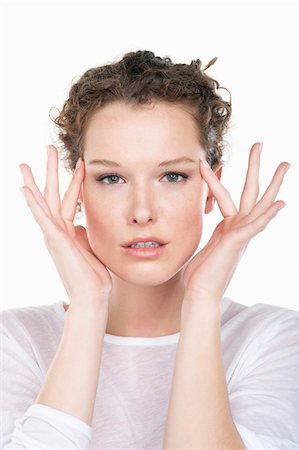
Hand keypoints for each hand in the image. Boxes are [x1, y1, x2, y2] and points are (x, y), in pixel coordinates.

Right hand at [19, 145, 111, 308]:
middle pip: (52, 194)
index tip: (81, 162)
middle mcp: (57, 231)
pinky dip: (33, 203)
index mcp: (67, 232)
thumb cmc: (92, 276)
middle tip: (47, 148)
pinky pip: (42, 218)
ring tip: (24, 164)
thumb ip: (83, 235)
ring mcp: (54, 235)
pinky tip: (24, 189)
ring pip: (43, 202)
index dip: (75, 181)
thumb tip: (79, 225)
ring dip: (35, 182)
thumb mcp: (89, 248)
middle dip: (50, 171)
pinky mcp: (54, 240)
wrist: (92, 296)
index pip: (70, 200)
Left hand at [182, 142, 289, 303]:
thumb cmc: (200, 273)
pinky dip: (269, 214)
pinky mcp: (238, 242)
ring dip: (272, 182)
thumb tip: (202, 225)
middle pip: (250, 192)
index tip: (214, 164)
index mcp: (228, 227)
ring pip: (259, 203)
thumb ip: (208, 232)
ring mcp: (241, 235)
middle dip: (255, 168)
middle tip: (260, 144)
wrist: (199, 293)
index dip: (216, 180)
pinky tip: (281, 202)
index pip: (226, 197)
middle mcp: (238, 228)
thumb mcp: (202, 245)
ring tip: (285, 163)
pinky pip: (256, 225)